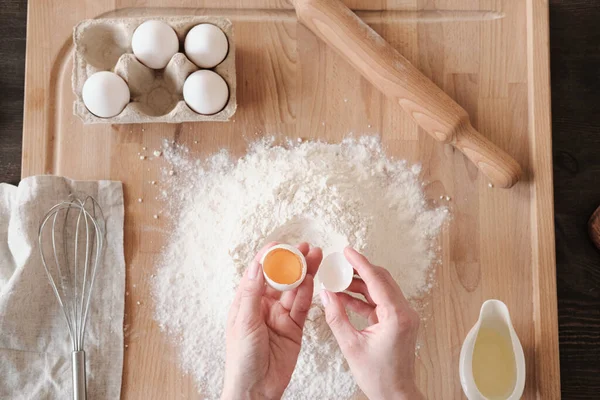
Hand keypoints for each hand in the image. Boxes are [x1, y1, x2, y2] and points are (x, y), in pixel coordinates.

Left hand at [222, 242, 322, 399]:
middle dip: (292, 262)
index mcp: (246, 302)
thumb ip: (252, 293)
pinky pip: (302, 307)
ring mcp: (280, 316)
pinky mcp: (294, 328)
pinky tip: (312, 279)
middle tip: (305, 247)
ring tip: (316, 256)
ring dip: (305, 273)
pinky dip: (308, 292)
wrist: (256, 390)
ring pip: (294, 290)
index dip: (269, 258)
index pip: (258, 274)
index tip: (279, 245)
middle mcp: (264, 306)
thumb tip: (257, 265)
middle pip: (280, 279)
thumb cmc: (241, 359)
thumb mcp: (243, 322)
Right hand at [320, 247, 423, 399]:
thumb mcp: (350, 345)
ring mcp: (403, 317)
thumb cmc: (378, 376)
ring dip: (360, 284)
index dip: (360, 263)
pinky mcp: (399, 322)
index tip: (347, 251)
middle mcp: (404, 312)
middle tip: (340, 263)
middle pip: (381, 280)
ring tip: (338, 280)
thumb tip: (326, 294)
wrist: (395, 394)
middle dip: (360, 270)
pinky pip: (380, 302)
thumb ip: (336, 316)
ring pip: (381, 290)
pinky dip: (364, 298)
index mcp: (396, 316)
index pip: (376, 280)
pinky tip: (345, 298)